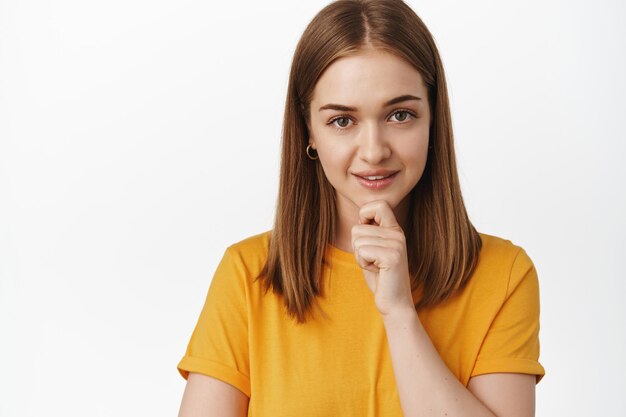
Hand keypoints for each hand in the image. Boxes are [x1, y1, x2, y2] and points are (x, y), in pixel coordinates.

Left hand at [351, 200, 414, 316]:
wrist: (394, 303)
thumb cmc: (380, 277)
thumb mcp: (374, 249)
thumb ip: (370, 232)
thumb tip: (359, 217)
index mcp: (394, 230)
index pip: (378, 204)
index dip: (364, 215)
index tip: (366, 234)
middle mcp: (397, 234)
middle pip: (357, 228)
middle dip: (357, 247)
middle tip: (373, 261)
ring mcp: (396, 244)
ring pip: (357, 240)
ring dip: (360, 257)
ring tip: (376, 266)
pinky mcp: (392, 256)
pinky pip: (361, 251)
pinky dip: (363, 263)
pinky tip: (377, 271)